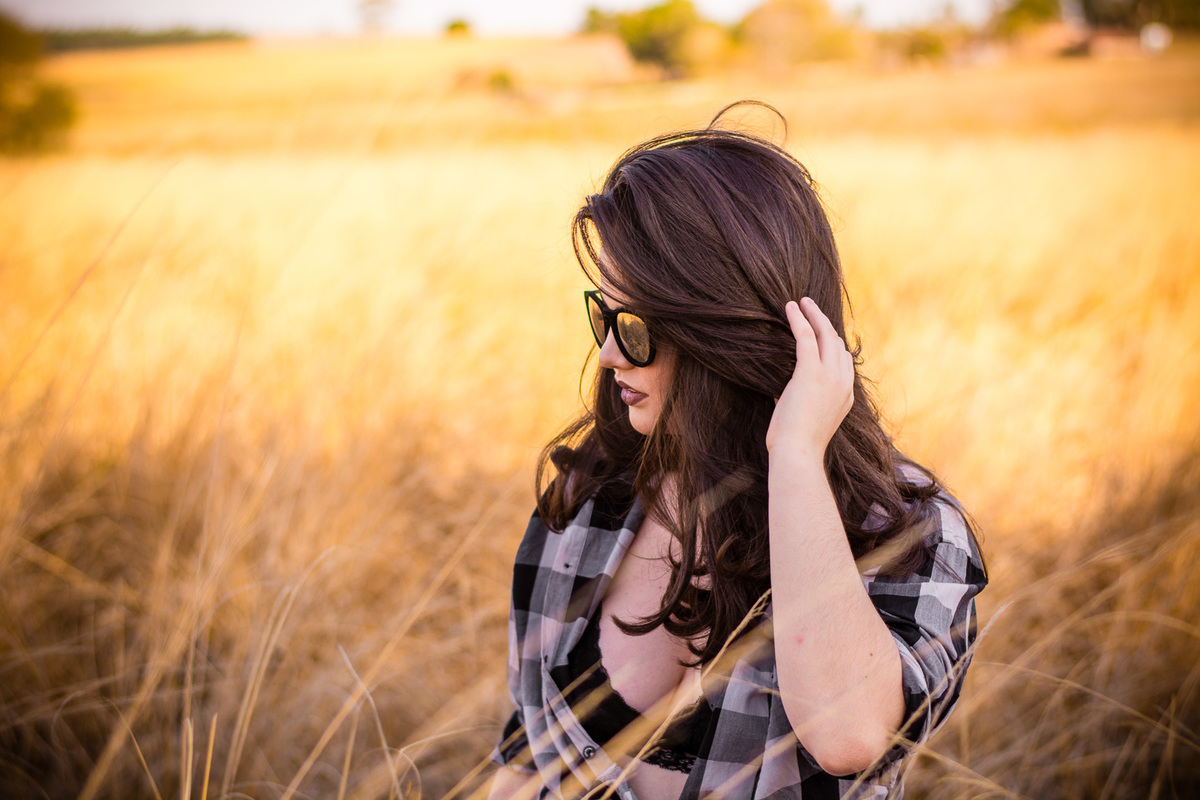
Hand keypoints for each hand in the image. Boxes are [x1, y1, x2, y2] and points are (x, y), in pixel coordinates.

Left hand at [765, 298, 854, 462]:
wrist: (798, 454)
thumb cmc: (796, 446)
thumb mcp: (806, 421)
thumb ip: (803, 404)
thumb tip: (785, 396)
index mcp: (845, 397)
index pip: (844, 362)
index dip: (833, 344)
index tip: (821, 333)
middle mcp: (843, 384)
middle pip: (838, 344)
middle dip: (825, 323)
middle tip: (811, 308)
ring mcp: (830, 377)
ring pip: (826, 334)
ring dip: (814, 315)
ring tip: (802, 302)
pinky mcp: (811, 372)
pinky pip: (806, 336)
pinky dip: (799, 319)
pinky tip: (791, 307)